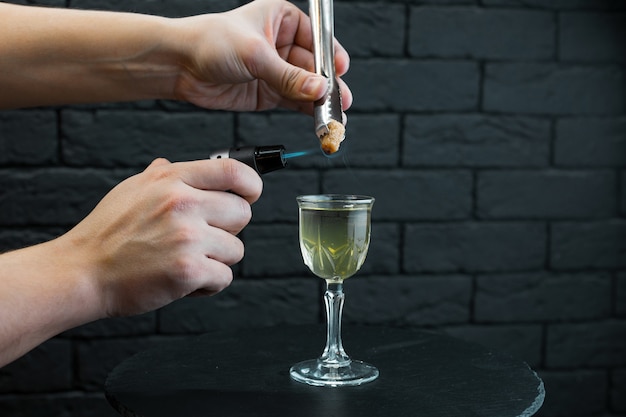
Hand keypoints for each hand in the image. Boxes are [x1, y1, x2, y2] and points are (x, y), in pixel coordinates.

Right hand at [59, 158, 262, 316]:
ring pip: (236, 250)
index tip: (250, 195)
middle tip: (202, 238)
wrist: (83, 272)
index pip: (234, 171)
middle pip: (242, 213)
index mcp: (172, 180)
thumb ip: (160, 176)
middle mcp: (183, 204)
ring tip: (185, 260)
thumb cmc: (107, 233)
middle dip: (228, 230)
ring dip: (216, 260)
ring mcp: (187, 237)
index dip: (251, 185)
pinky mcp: (188, 270)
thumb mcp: (131, 189)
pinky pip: (224, 277)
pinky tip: (184, 280)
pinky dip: (208, 284)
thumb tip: (170, 164)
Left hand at [172, 0, 351, 113]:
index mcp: (282, 19)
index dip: (330, 56)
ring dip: (319, 102)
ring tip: (332, 116)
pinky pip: (293, 102)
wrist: (179, 65)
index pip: (317, 38)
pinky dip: (305, 111)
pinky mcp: (267, 93)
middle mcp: (282, 44)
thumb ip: (288, 76)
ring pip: (306, 87)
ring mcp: (276, 70)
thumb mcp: (255, 54)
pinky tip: (316, 119)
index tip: (340, 72)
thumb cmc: (210, 41)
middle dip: (327, 85)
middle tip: (339, 102)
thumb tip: (319, 88)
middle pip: (314, 67)